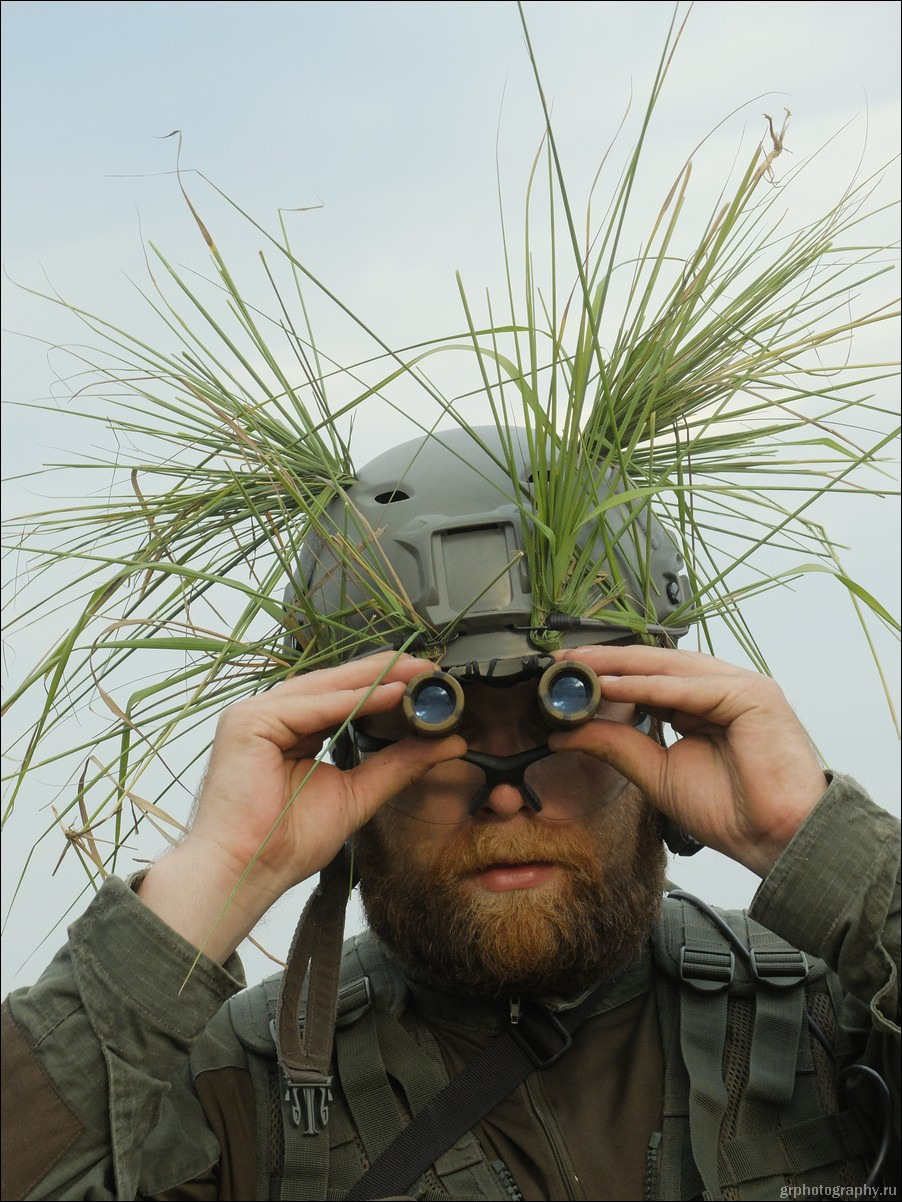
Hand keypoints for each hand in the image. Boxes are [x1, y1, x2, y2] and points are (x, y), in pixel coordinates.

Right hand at [138, 652, 464, 958]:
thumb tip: (449, 743)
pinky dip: (352, 700)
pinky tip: (389, 694)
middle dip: (386, 674)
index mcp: (289, 729)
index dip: (385, 686)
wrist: (247, 871)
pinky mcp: (248, 722)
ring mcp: (254, 714)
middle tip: (430, 667)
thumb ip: (398, 765)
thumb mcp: (357, 794)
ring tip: (417, 674)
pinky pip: (312, 706)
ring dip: (375, 680)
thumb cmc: (286, 842)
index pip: (342, 696)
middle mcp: (270, 715)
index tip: (428, 681)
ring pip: (325, 688)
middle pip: (335, 685)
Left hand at [548, 645, 827, 876]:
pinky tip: (613, 686)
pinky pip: (688, 687)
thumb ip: (617, 745)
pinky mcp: (752, 694)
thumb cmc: (731, 811)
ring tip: (581, 668)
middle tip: (564, 661)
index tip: (567, 674)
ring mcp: (741, 686)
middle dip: (607, 661)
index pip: (649, 676)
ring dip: (621, 666)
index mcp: (704, 703)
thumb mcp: (657, 773)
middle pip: (657, 663)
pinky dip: (647, 686)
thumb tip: (567, 733)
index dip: (608, 672)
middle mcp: (723, 688)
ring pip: (670, 667)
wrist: (775, 839)